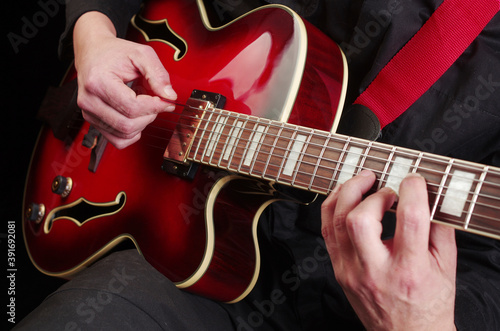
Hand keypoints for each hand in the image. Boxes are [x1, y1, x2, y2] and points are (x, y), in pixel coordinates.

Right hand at [73, 11, 176, 148]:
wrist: (93, 52)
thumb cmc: (114, 53)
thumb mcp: (141, 54)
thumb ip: (158, 75)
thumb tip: (170, 97)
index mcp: (98, 82)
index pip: (132, 107)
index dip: (155, 107)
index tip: (166, 100)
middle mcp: (89, 101)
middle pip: (128, 125)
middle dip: (149, 116)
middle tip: (155, 101)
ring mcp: (89, 113)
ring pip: (124, 134)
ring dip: (142, 123)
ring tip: (142, 104)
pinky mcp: (93, 121)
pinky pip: (118, 140)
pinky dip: (133, 133)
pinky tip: (136, 117)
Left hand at [321, 170, 456, 329]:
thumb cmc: (427, 304)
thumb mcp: (446, 267)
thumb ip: (439, 228)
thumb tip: (430, 195)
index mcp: (409, 270)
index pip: (409, 220)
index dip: (412, 191)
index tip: (414, 181)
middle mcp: (375, 271)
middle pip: (359, 220)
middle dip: (371, 193)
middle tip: (384, 186)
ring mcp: (351, 271)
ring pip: (335, 222)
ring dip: (347, 193)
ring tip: (362, 181)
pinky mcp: (339, 271)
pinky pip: (327, 231)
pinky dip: (334, 208)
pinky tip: (346, 197)